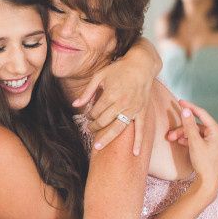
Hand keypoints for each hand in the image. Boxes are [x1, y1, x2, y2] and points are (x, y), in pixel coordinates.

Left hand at [74, 38, 159, 154]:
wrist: (141, 65)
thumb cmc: (118, 69)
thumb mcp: (100, 76)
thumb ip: (87, 92)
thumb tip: (74, 105)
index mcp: (110, 94)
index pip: (96, 112)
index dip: (89, 116)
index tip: (88, 116)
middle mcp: (122, 103)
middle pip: (104, 121)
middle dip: (95, 127)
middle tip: (90, 129)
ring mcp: (133, 108)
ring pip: (119, 128)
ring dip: (107, 138)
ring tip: (98, 147)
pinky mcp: (143, 111)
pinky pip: (141, 129)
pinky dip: (139, 141)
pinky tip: (136, 153)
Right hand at [174, 99, 217, 195]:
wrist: (209, 181)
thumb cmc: (204, 162)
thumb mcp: (194, 142)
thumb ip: (189, 126)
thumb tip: (185, 110)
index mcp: (217, 131)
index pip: (202, 114)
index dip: (190, 107)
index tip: (179, 101)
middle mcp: (217, 134)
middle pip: (196, 125)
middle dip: (182, 128)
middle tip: (169, 134)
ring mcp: (214, 142)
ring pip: (195, 133)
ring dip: (183, 134)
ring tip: (172, 139)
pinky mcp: (209, 148)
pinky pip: (197, 139)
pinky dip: (188, 139)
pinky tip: (180, 142)